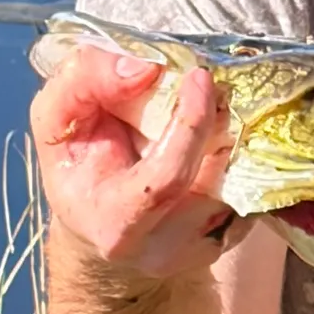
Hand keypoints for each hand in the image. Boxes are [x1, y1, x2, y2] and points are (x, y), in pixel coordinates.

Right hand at [30, 44, 240, 281]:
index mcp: (115, 221)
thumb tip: (144, 67)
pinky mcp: (237, 235)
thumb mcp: (56, 120)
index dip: (190, 123)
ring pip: (242, 175)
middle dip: (218, 119)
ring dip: (231, 132)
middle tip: (211, 84)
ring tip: (210, 111)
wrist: (103, 221)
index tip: (198, 76)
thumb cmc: (79, 164)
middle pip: (216, 175)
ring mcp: (207, 245)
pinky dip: (243, 151)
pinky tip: (217, 139)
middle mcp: (165, 245)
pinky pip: (257, 183)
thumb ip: (84, 82)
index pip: (166, 179)